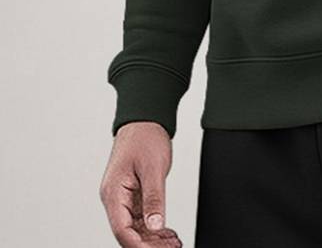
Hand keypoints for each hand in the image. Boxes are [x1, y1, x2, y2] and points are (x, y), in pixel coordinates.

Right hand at [99, 121, 182, 245]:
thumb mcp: (153, 168)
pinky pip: (141, 218)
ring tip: (173, 244)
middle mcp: (115, 198)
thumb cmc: (145, 137)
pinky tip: (168, 234)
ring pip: (135, 228)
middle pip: (128, 232)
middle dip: (149, 244)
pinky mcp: (132, 194)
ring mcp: (123, 197)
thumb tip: (155, 225)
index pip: (122, 229)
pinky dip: (154, 227)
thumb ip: (154, 198)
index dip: (139, 245)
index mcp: (113, 192)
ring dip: (153, 238)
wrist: (144, 119)